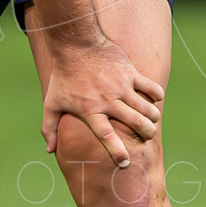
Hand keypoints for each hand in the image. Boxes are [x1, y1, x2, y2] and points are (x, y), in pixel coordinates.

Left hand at [40, 38, 163, 169]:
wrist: (76, 44)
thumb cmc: (63, 76)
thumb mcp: (52, 102)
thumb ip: (49, 127)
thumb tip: (49, 151)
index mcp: (91, 111)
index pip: (106, 136)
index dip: (117, 151)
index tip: (125, 162)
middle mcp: (108, 101)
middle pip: (136, 123)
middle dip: (146, 134)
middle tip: (146, 136)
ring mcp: (121, 86)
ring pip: (147, 109)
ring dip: (153, 118)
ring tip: (151, 120)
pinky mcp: (130, 73)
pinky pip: (151, 87)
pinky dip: (157, 95)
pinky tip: (155, 99)